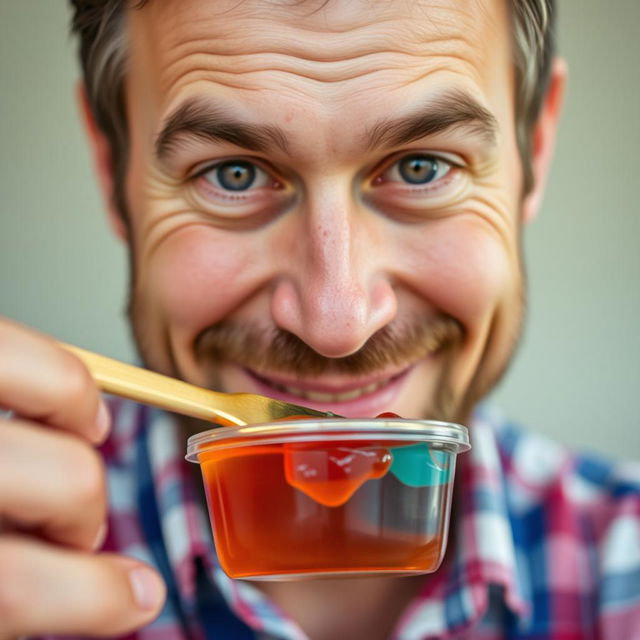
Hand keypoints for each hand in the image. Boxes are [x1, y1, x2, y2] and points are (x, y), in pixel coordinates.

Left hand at [0, 318, 165, 638]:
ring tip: (67, 447)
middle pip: (68, 481)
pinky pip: (23, 349)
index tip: (134, 599)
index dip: (94, 600)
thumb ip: (16, 585)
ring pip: (61, 390)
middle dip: (84, 515)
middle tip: (73, 531)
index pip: (20, 589)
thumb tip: (124, 597)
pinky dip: (56, 376)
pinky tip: (47, 402)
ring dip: (80, 430)